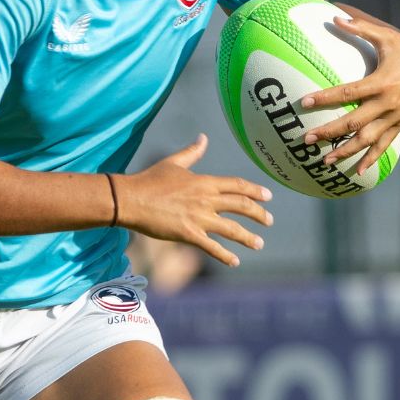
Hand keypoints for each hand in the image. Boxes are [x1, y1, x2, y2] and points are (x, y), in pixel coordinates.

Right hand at [115, 134, 272, 267]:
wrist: (130, 199)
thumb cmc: (149, 180)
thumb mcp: (173, 163)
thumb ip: (191, 152)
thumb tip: (203, 138)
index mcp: (204, 182)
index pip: (237, 185)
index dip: (255, 190)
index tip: (268, 196)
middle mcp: (206, 199)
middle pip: (241, 206)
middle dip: (259, 214)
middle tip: (269, 221)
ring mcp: (199, 217)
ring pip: (232, 228)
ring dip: (248, 237)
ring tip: (259, 243)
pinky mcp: (189, 234)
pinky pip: (212, 247)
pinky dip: (225, 255)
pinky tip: (235, 261)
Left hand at [295, 3, 399, 169]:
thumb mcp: (386, 35)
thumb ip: (360, 27)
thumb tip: (334, 16)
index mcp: (382, 82)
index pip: (347, 92)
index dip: (325, 98)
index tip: (303, 102)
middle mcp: (388, 103)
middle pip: (353, 123)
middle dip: (329, 132)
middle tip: (306, 139)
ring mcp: (395, 117)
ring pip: (367, 140)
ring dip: (345, 152)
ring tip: (324, 161)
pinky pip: (384, 145)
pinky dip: (371, 159)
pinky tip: (357, 171)